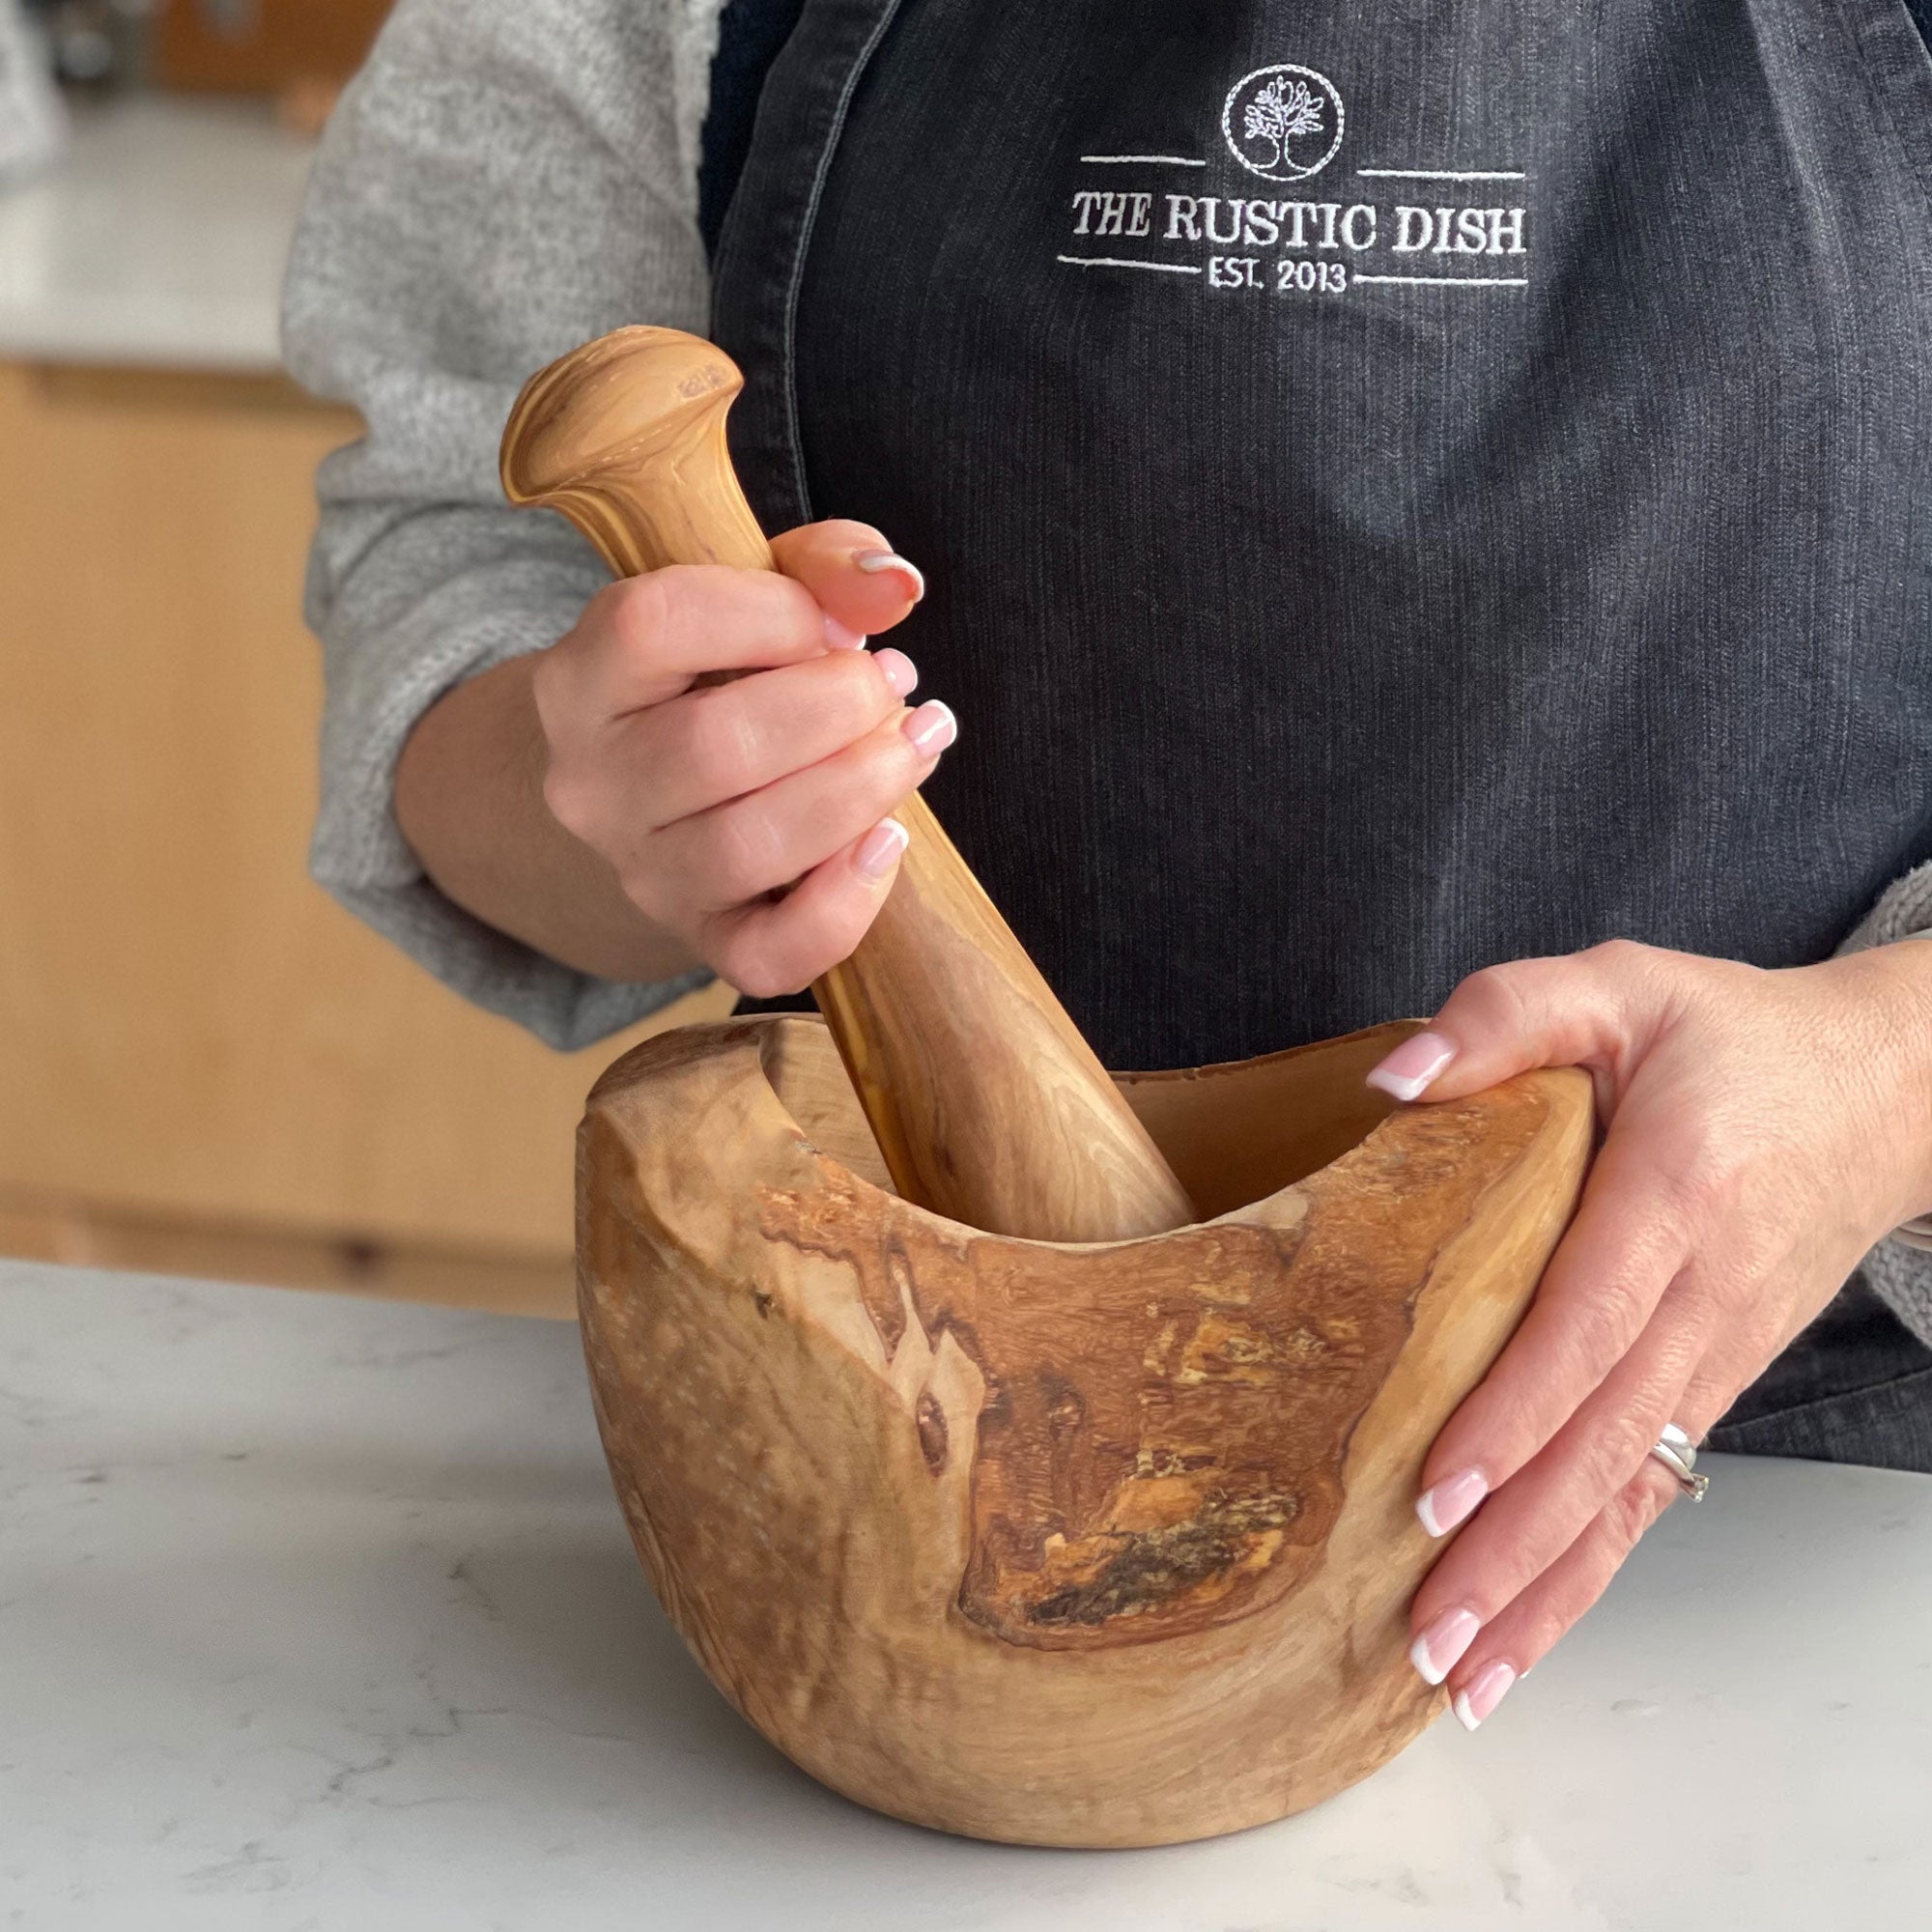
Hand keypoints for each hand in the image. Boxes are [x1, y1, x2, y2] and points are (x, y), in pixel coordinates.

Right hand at [534, 521, 954, 996]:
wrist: (665, 791)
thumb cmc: (720, 677)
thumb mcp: (753, 595)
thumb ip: (823, 566)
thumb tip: (893, 586)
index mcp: (581, 680)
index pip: (656, 625)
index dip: (772, 611)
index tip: (833, 621)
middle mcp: (593, 785)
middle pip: (715, 747)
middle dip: (835, 707)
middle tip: (894, 684)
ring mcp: (642, 874)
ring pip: (748, 847)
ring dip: (858, 789)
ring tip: (913, 745)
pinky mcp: (703, 940)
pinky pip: (769, 952)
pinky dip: (846, 903)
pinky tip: (888, 841)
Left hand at [1369, 939, 1931, 1729]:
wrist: (1881, 1089)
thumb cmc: (1731, 1037)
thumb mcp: (1619, 983)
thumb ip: (1504, 1015)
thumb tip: (1394, 1080)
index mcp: (1674, 1196)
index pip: (1585, 1325)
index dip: (1514, 1415)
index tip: (1437, 1492)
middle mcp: (1702, 1296)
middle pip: (1605, 1443)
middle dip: (1515, 1548)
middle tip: (1429, 1633)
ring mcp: (1717, 1354)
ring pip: (1632, 1493)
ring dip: (1549, 1588)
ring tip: (1467, 1675)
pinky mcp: (1712, 1381)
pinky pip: (1653, 1490)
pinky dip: (1594, 1568)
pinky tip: (1533, 1629)